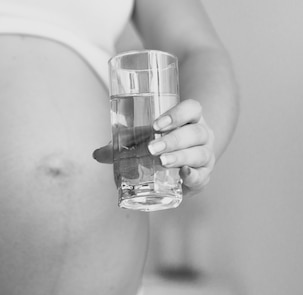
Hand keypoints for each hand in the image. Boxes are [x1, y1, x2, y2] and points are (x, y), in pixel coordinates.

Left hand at [93, 99, 214, 196]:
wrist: (188, 158)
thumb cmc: (163, 143)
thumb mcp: (144, 138)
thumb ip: (122, 144)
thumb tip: (96, 154)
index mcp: (190, 119)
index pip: (192, 109)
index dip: (177, 114)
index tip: (156, 124)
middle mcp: (203, 135)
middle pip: (195, 133)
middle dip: (173, 140)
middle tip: (152, 148)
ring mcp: (206, 155)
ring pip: (200, 153)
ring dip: (181, 157)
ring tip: (162, 162)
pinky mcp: (204, 176)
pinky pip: (204, 176)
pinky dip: (195, 176)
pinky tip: (184, 175)